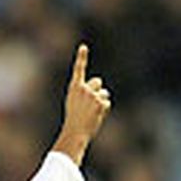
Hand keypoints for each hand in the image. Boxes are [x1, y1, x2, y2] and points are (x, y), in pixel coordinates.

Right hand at [53, 43, 111, 164]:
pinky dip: (104, 111)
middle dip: (97, 90)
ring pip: (104, 94)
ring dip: (101, 102)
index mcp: (74, 88)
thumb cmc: (73, 121)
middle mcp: (83, 89)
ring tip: (91, 114)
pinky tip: (96, 117)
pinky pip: (106, 104)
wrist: (75, 133)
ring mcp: (93, 96)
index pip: (79, 70)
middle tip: (90, 103)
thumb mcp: (74, 105)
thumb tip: (101, 92)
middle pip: (97, 82)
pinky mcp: (101, 103)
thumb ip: (85, 95)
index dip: (81, 57)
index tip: (83, 46)